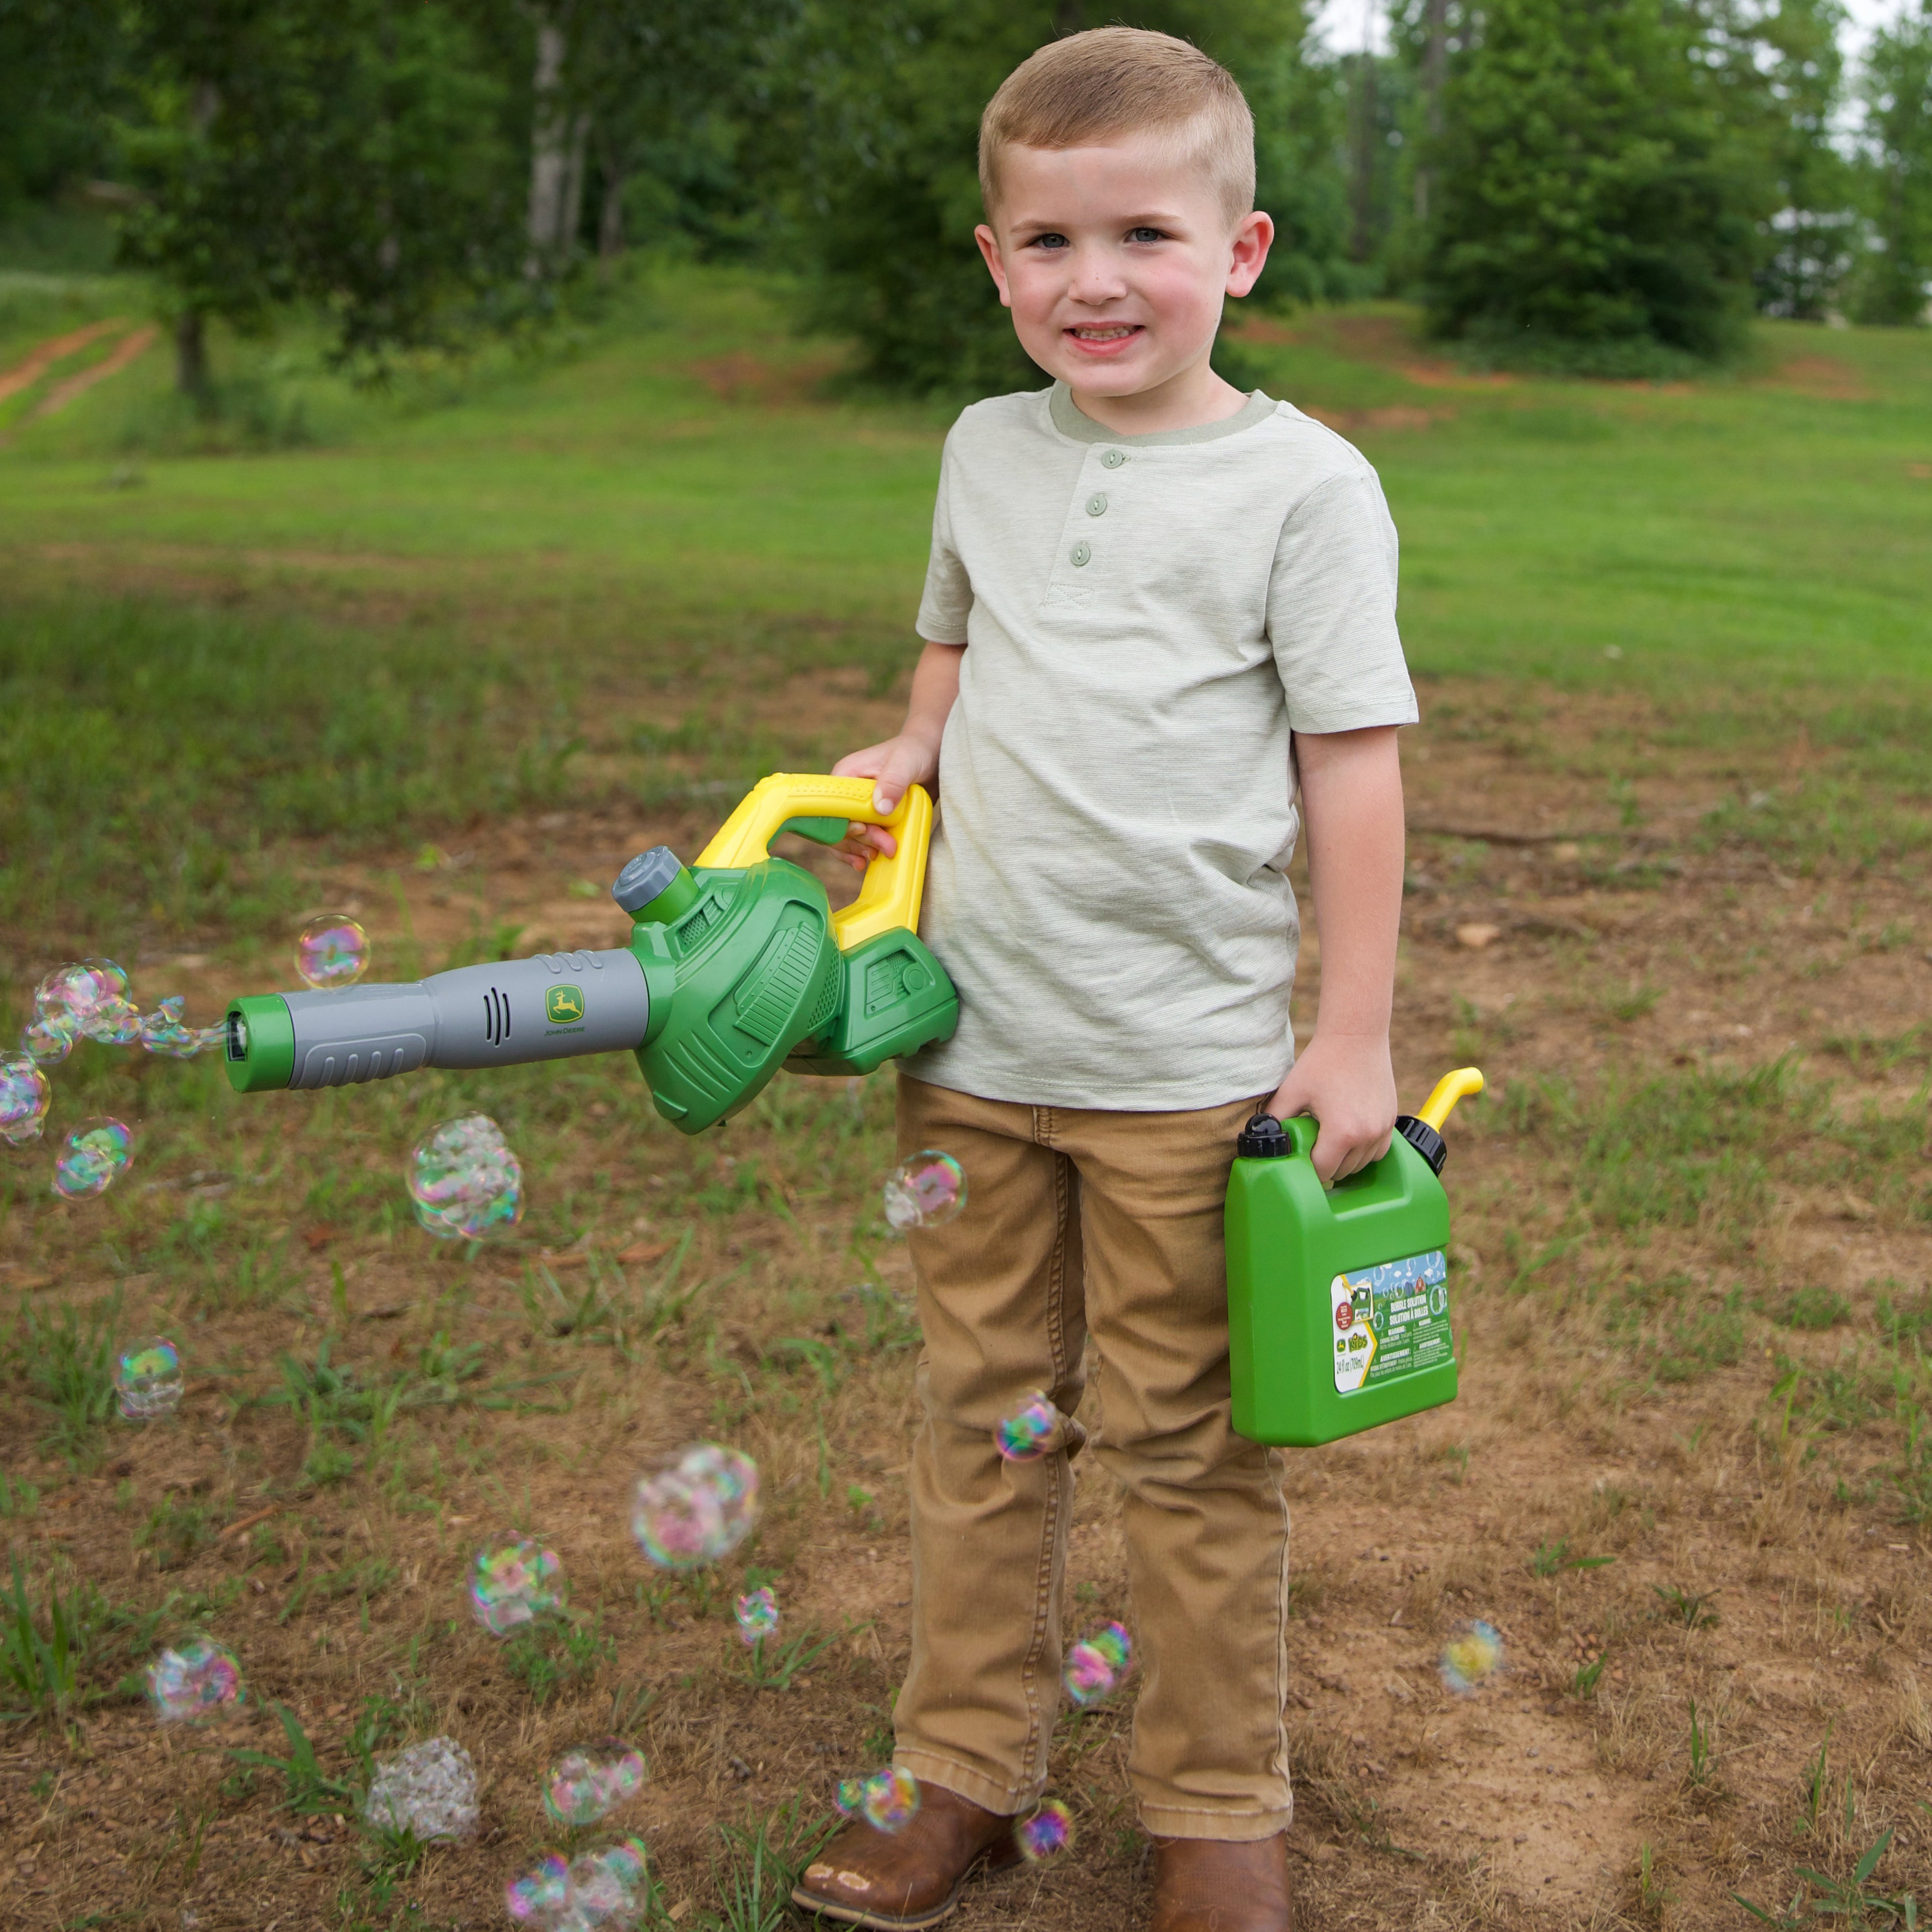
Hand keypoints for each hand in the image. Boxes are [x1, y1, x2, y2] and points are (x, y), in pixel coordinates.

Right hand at [829, 732, 938, 873]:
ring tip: (879, 856)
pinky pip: (859, 840)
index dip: (843, 822)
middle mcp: (846, 794)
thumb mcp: (906, 763)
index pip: (832, 806)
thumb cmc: (915, 752)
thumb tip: (880, 808)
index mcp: (845, 775)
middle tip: (888, 848)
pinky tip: (869, 862)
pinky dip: (862, 851)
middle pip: (839, 825)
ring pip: (846, 837)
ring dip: (860, 849)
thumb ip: (893, 782)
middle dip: (860, 840)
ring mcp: (858, 808)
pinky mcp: (871, 820)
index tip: (864, 830)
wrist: (932, 757)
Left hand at [1267, 1031, 1396, 1186]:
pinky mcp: (1391, 1121)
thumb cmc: (1323, 1061)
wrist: (1357, 1036)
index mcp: (1341, 1133)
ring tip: (1327, 1140)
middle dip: (1324, 1164)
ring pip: (1361, 1165)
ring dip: (1344, 1160)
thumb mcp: (1292, 1091)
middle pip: (1342, 1171)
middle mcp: (1366, 1136)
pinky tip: (1348, 1137)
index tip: (1298, 1159)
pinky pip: (1378, 1152)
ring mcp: (1382, 1129)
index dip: (1307, 1169)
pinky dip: (1363, 1151)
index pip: (1323, 1171)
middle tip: (1310, 1147)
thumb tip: (1261, 1138)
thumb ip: (1274, 1118)